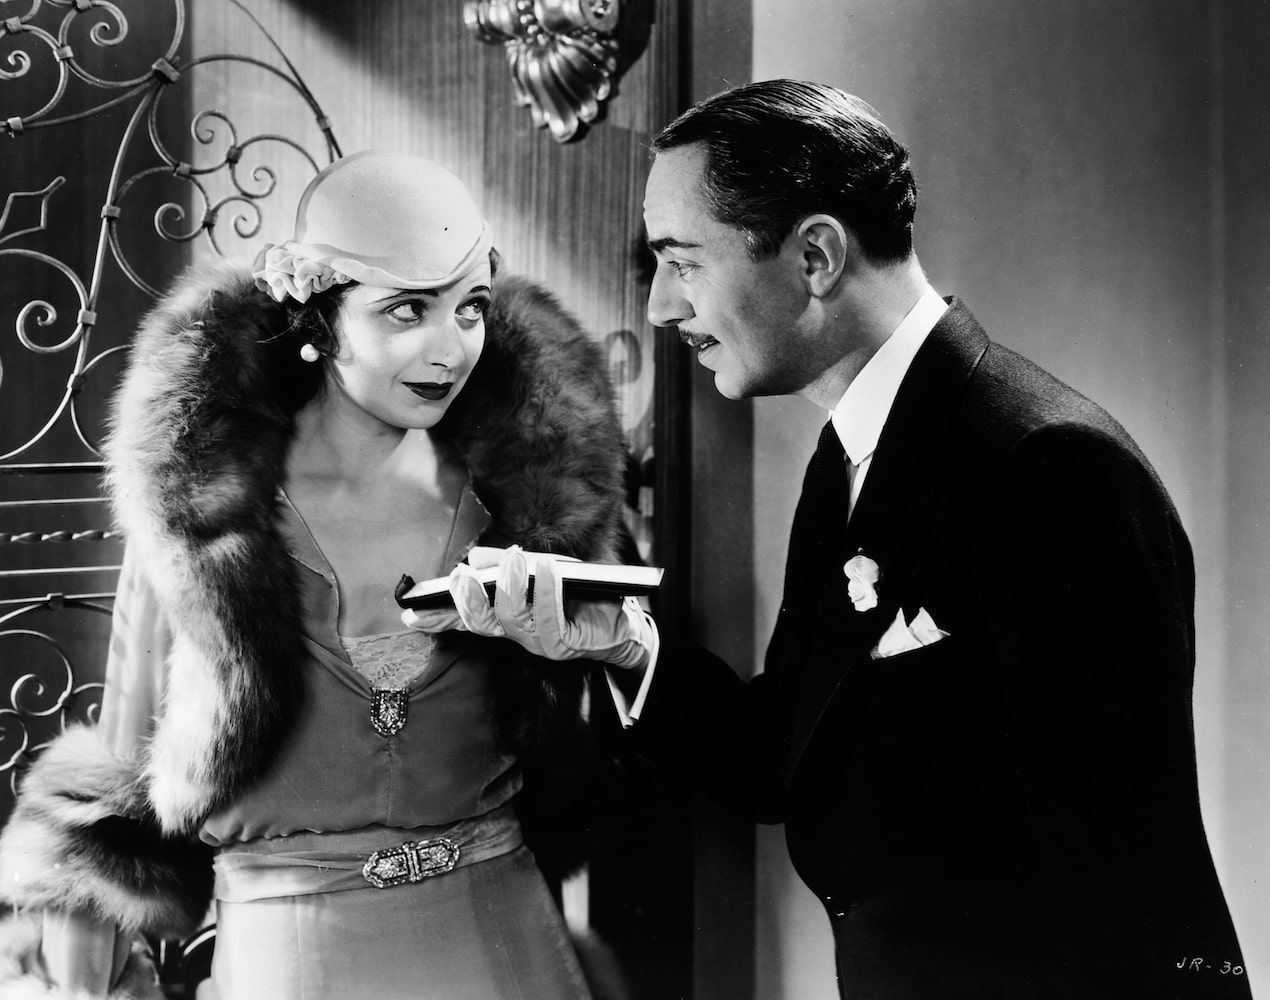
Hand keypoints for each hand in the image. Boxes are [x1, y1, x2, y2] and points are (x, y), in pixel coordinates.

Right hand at [403, 546, 654, 670]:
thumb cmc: (579, 596)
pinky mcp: (565, 645)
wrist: (622, 623)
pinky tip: (545, 569)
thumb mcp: (541, 573)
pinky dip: (545, 592)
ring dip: (510, 588)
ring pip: (512, 621)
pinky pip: (550, 619)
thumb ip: (507, 568)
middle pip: (482, 624)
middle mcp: (518, 635)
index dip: (437, 618)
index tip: (410, 613)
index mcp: (507, 620)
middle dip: (468, 600)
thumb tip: (478, 558)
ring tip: (512, 559)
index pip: (465, 621)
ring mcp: (540, 642)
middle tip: (460, 576)